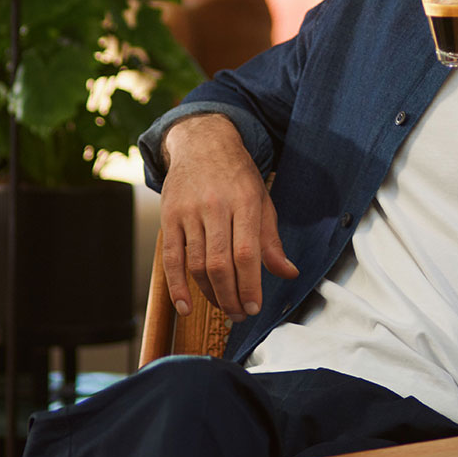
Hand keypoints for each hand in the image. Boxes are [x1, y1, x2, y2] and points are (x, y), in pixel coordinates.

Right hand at [158, 114, 298, 321]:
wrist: (202, 142)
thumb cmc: (237, 175)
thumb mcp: (262, 200)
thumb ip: (271, 240)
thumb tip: (288, 273)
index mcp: (245, 202)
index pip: (247, 253)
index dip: (250, 285)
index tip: (254, 308)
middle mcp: (215, 206)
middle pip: (220, 263)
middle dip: (231, 297)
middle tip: (240, 315)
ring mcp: (189, 212)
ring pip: (197, 264)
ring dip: (210, 294)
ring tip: (224, 308)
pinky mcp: (169, 217)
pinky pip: (171, 257)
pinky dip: (176, 286)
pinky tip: (185, 306)